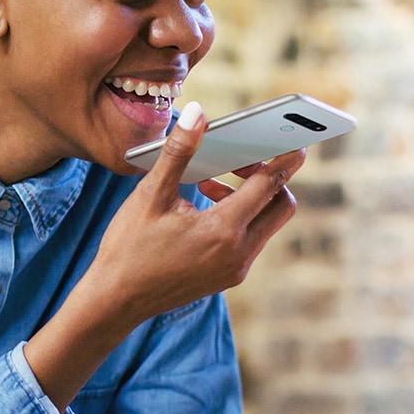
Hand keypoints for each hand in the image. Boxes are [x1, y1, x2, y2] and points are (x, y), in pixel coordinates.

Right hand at [86, 101, 304, 325]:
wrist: (116, 299)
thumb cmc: (129, 246)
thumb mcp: (151, 193)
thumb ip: (179, 151)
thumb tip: (197, 113)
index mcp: (223, 231)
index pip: (270, 185)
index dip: (284, 159)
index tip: (296, 139)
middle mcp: (238, 253)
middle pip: (281, 205)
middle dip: (269, 177)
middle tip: (238, 160)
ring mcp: (235, 269)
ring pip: (267, 223)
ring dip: (251, 197)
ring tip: (209, 182)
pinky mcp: (228, 277)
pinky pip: (251, 239)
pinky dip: (240, 217)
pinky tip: (205, 207)